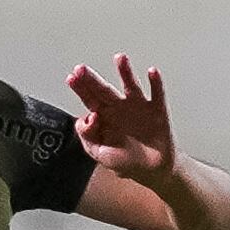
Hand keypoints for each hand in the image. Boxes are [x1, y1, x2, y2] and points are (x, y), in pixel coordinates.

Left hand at [66, 54, 177, 183]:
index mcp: (104, 116)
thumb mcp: (101, 154)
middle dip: (91, 79)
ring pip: (130, 85)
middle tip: (80, 68)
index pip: (89, 99)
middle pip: (103, 89)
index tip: (71, 79)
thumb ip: (88, 139)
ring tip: (120, 58)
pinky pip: (157, 93)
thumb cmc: (127, 161)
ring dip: (125, 72)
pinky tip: (151, 72)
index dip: (80, 88)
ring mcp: (139, 106)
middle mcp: (119, 107)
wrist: (154, 170)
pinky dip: (155, 82)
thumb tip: (84, 119)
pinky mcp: (158, 110)